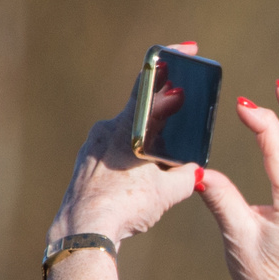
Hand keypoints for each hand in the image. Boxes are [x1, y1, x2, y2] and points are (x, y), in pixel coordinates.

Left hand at [47, 41, 202, 243]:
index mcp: (128, 127)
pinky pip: (113, 154)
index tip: (186, 48)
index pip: (150, 83)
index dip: (169, 62)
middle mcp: (106, 130)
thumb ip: (188, 175)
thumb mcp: (168, 191)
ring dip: (147, 144)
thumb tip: (195, 171)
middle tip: (185, 119)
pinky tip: (138, 183)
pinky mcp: (84, 166)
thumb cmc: (125, 206)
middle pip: (142, 114)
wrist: (83, 231)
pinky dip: (129, 161)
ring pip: (128, 136)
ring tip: (161, 167)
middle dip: (166, 118)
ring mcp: (91, 147)